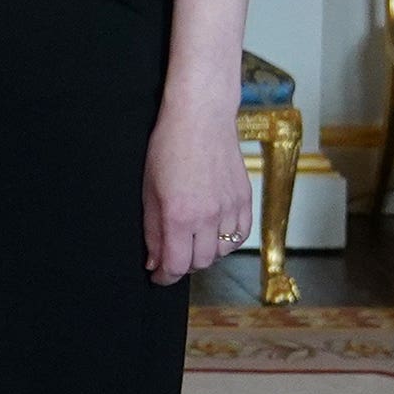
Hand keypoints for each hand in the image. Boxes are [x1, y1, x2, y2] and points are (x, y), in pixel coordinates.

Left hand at [144, 101, 252, 285]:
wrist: (201, 117)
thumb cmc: (168, 146)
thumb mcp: (149, 189)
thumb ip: (152, 230)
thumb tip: (154, 262)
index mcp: (179, 215)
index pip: (176, 265)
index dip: (164, 277)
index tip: (158, 276)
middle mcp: (208, 217)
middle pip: (200, 263)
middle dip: (183, 265)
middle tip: (172, 256)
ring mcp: (230, 208)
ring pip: (221, 252)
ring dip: (205, 253)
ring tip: (192, 241)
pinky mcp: (245, 199)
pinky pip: (241, 235)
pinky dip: (228, 241)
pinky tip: (215, 233)